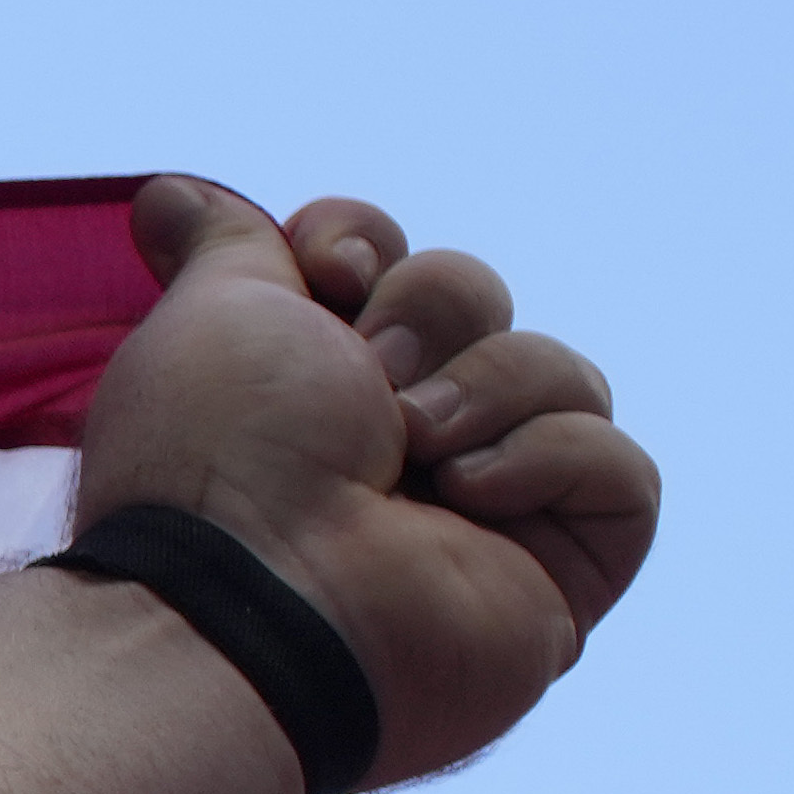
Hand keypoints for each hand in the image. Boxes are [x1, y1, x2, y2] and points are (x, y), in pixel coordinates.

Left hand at [72, 179, 658, 787]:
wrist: (263, 594)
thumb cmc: (221, 459)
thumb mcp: (213, 316)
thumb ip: (223, 249)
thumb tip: (174, 199)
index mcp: (312, 381)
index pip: (391, 259)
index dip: (365, 243)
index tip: (329, 269)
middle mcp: (397, 440)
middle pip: (479, 298)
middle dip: (431, 311)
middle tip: (372, 382)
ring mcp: (487, 509)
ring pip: (563, 374)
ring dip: (489, 390)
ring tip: (418, 452)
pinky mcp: (563, 572)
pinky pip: (620, 470)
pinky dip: (552, 462)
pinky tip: (475, 498)